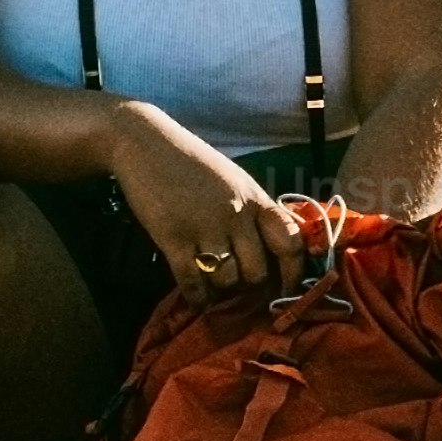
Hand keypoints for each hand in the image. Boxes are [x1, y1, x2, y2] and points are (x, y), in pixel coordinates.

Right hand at [98, 104, 309, 300]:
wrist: (146, 143)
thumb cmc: (193, 163)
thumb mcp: (235, 182)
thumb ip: (255, 212)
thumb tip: (273, 253)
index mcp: (255, 198)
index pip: (290, 243)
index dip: (294, 274)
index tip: (288, 291)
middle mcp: (236, 214)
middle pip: (257, 272)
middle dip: (248, 285)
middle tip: (237, 284)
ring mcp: (205, 227)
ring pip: (227, 281)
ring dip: (221, 290)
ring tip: (213, 283)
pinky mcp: (173, 238)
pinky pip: (193, 282)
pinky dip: (198, 297)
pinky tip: (197, 296)